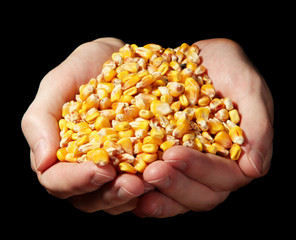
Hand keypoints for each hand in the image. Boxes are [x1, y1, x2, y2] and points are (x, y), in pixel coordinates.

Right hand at [22, 38, 148, 213]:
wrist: (116, 57)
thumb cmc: (83, 69)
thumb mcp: (57, 85)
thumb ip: (39, 121)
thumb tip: (41, 162)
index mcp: (58, 152)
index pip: (56, 181)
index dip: (76, 181)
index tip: (102, 170)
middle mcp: (82, 165)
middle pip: (87, 198)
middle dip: (110, 194)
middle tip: (134, 185)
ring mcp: (109, 166)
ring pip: (113, 198)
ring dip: (131, 196)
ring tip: (151, 182)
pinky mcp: (134, 161)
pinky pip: (138, 183)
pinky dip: (150, 186)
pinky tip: (164, 175)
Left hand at [133, 39, 273, 216]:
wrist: (200, 57)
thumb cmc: (229, 68)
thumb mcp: (248, 88)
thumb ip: (258, 126)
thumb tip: (255, 169)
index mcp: (235, 156)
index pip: (224, 176)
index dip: (200, 169)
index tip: (174, 155)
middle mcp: (212, 167)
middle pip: (200, 194)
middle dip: (175, 185)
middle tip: (151, 172)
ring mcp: (187, 164)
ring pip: (177, 193)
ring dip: (156, 193)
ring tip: (134, 185)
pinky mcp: (164, 156)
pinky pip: (155, 179)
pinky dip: (141, 187)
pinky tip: (124, 183)